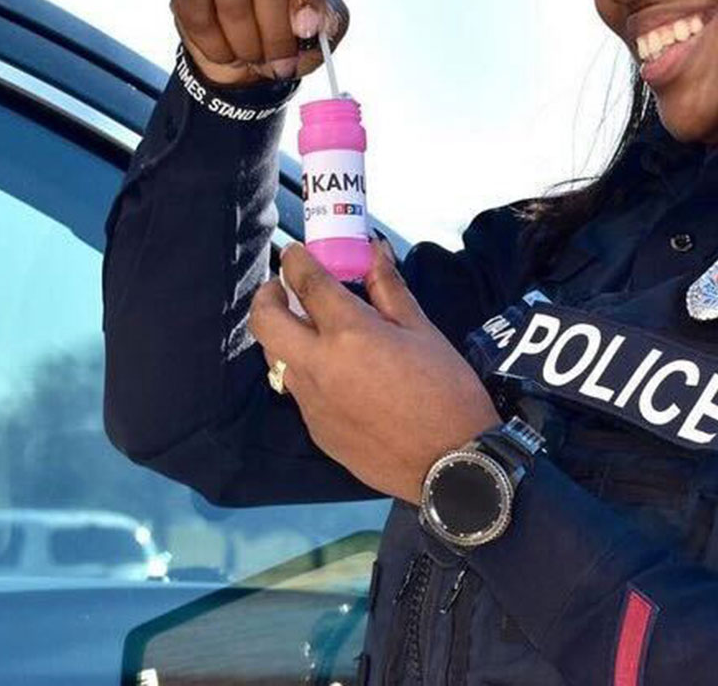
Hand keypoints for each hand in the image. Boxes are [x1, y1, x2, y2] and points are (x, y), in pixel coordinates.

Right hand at [170, 0, 351, 87]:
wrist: (254, 41)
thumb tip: (311, 25)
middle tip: (282, 63)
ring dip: (247, 42)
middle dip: (276, 32)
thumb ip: (328, 22)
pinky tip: (229, 54)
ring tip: (256, 58)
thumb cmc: (297, 24)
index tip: (306, 30)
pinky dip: (216, 46)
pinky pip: (198, 14)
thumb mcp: (327, 25)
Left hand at [250, 241, 499, 502]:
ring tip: (308, 329)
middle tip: (284, 288)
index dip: (296, 260)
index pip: (307, 284)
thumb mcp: (423, 331)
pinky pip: (299, 391)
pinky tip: (336, 375)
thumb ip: (389, 290)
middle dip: (267, 295)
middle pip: (266, 321)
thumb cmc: (447, 390)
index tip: (294, 251)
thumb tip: (373, 253)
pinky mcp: (316, 430)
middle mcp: (318, 366)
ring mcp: (311, 402)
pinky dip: (307, 371)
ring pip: (276, 358)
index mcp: (350, 334)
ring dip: (283, 336)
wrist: (451, 465)